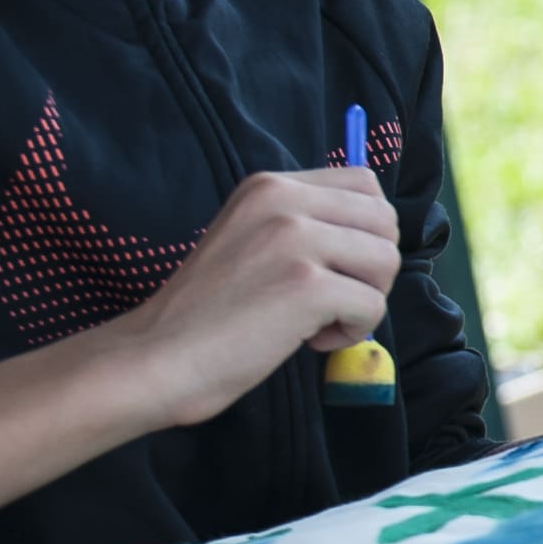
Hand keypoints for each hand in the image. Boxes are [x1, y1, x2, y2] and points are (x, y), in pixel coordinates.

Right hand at [119, 168, 398, 424]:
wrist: (156, 358)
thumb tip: (377, 234)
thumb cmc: (206, 313)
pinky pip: (373, 305)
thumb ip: (301, 225)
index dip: (368, 230)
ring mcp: (295, 240)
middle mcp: (284, 201)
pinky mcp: (306, 286)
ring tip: (317, 322)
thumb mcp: (250, 239)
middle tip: (333, 300)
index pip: (364, 185)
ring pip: (386, 261)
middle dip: (373, 268)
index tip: (338, 266)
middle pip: (386, 221)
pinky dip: (352, 333)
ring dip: (364, 301)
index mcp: (270, 186)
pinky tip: (308, 340)